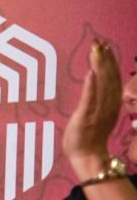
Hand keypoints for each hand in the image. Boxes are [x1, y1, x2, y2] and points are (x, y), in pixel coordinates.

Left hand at [63, 39, 122, 177]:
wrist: (88, 157)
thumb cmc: (89, 136)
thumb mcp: (98, 114)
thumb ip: (100, 98)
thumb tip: (97, 81)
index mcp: (111, 104)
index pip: (113, 78)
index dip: (111, 61)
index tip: (107, 46)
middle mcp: (108, 105)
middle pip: (109, 78)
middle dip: (106, 58)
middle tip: (101, 42)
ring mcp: (97, 111)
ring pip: (102, 85)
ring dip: (100, 66)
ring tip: (97, 51)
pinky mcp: (85, 117)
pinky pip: (90, 100)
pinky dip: (91, 86)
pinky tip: (91, 73)